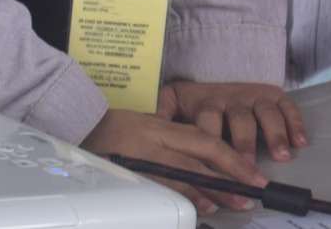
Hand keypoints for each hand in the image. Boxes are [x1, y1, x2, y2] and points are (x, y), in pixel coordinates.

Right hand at [80, 107, 266, 213]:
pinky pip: (163, 184)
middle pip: (204, 154)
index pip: (207, 142)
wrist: (76, 124)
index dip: (233, 159)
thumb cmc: (113, 129)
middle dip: (233, 173)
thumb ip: (173, 143)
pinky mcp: (132, 171)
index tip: (254, 175)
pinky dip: (184, 195)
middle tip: (254, 190)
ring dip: (213, 189)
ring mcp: (145, 155)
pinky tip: (200, 206)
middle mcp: (159, 138)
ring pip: (187, 171)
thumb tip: (203, 163)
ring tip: (233, 202)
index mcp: (166, 127)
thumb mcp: (148, 128)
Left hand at [157, 80, 306, 162]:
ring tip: (281, 156)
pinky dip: (295, 122)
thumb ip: (159, 111)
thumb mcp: (169, 100)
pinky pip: (287, 106)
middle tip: (248, 166)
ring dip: (274, 134)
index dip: (211, 143)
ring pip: (266, 113)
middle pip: (240, 120)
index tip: (212, 164)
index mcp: (206, 102)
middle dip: (245, 143)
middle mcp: (232, 98)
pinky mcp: (271, 94)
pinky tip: (299, 141)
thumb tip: (145, 123)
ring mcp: (254, 95)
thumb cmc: (193, 98)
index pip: (208, 122)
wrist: (215, 73)